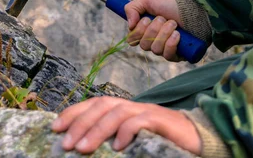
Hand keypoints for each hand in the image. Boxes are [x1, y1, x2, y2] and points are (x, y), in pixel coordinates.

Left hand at [51, 96, 201, 154]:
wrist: (198, 140)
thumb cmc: (161, 142)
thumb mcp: (131, 142)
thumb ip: (111, 140)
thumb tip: (81, 148)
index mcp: (122, 110)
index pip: (93, 104)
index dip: (73, 113)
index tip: (55, 128)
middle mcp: (132, 106)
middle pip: (102, 105)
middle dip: (80, 123)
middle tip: (65, 144)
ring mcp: (147, 112)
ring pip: (117, 112)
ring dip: (97, 130)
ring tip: (83, 149)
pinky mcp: (162, 121)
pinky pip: (141, 121)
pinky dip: (127, 132)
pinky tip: (117, 147)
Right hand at [125, 0, 182, 60]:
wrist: (191, 9)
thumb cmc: (169, 5)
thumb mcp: (147, 0)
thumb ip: (132, 8)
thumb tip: (130, 25)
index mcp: (144, 32)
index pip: (132, 40)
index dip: (138, 31)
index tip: (147, 19)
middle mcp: (152, 43)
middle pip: (144, 45)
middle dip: (154, 29)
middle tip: (163, 18)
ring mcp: (164, 50)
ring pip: (156, 50)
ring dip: (164, 33)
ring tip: (173, 23)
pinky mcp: (176, 56)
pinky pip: (168, 55)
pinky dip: (171, 43)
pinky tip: (178, 34)